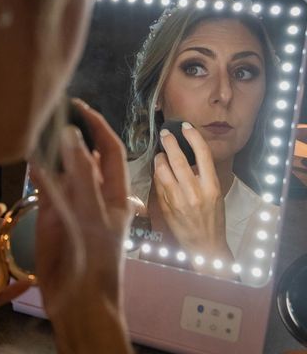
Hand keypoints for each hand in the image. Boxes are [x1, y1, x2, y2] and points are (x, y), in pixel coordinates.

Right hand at [31, 99, 132, 352]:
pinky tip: (29, 162)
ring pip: (61, 170)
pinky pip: (44, 188)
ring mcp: (71, 205)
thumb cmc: (96, 262)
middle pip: (83, 156)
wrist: (78, 304)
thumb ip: (82, 177)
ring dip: (50, 153)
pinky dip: (37, 174)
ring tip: (37, 133)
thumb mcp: (92, 216)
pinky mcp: (50, 216)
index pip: (110, 149)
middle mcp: (94, 194)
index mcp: (115, 193)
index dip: (98, 126)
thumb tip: (72, 136)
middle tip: (50, 116)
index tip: (80, 106)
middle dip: (70, 136)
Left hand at [153, 122, 233, 268]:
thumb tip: (188, 154)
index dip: (193, 137)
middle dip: (169, 142)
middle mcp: (195, 192)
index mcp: (211, 186)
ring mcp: (178, 200)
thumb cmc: (212, 217)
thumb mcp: (215, 194)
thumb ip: (202, 175)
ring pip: (163, 170)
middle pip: (178, 159)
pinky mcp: (166, 206)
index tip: (186, 127)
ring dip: (160, 158)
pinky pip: (158, 184)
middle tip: (165, 134)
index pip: (202, 154)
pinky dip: (157, 174)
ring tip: (161, 154)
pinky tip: (159, 171)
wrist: (205, 245)